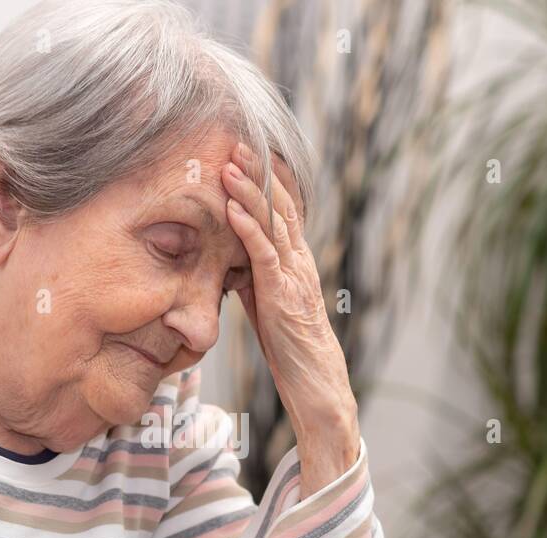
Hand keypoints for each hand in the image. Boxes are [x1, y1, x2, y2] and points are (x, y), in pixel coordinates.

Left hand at [221, 143, 359, 493]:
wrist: (318, 387)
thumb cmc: (292, 354)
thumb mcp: (268, 309)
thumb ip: (254, 282)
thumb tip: (231, 265)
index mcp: (297, 264)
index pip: (283, 213)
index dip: (267, 181)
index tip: (248, 154)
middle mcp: (299, 263)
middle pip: (280, 207)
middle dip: (258, 173)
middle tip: (237, 141)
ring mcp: (293, 277)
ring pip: (272, 223)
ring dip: (249, 189)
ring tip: (229, 161)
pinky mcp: (282, 295)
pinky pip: (263, 253)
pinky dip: (247, 226)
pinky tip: (231, 205)